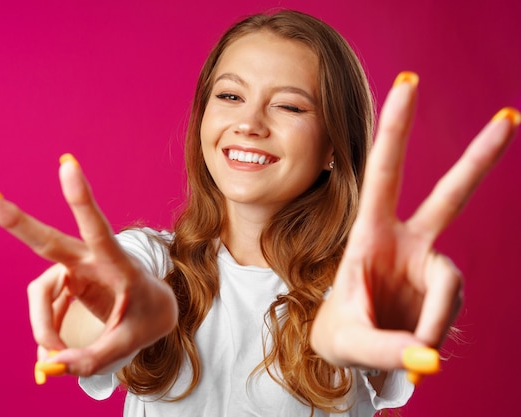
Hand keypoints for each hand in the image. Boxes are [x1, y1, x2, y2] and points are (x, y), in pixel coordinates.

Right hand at [0, 154, 177, 375]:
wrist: (155, 310)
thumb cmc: (148, 317)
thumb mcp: (132, 340)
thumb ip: (95, 356)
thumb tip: (52, 364)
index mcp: (118, 263)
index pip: (98, 230)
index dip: (82, 201)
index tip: (68, 166)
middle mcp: (92, 259)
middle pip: (49, 243)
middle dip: (16, 221)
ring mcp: (76, 269)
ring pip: (41, 294)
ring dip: (43, 327)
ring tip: (53, 357)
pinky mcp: (67, 281)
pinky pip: (45, 308)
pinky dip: (46, 331)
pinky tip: (53, 350)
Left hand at [310, 72, 518, 380]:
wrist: (346, 349)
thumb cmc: (339, 333)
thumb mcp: (348, 341)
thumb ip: (385, 349)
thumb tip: (427, 357)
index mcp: (368, 234)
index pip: (385, 173)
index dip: (398, 129)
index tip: (409, 81)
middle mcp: (404, 242)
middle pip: (450, 197)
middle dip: (479, 159)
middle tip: (510, 116)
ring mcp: (427, 266)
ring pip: (452, 283)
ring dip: (435, 319)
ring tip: (412, 349)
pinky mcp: (441, 291)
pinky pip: (451, 310)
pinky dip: (437, 331)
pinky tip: (418, 345)